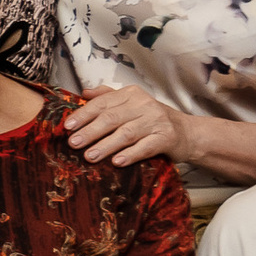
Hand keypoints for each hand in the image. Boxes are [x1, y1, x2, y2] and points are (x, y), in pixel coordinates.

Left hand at [61, 84, 189, 167]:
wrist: (188, 132)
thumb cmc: (152, 119)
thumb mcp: (131, 103)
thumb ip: (108, 96)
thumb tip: (84, 93)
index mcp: (131, 94)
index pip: (103, 103)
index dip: (84, 114)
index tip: (68, 126)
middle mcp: (144, 105)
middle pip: (112, 118)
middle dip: (90, 131)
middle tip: (73, 143)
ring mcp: (157, 121)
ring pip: (126, 133)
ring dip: (106, 146)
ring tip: (89, 156)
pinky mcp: (167, 138)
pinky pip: (145, 147)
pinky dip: (130, 155)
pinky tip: (116, 162)